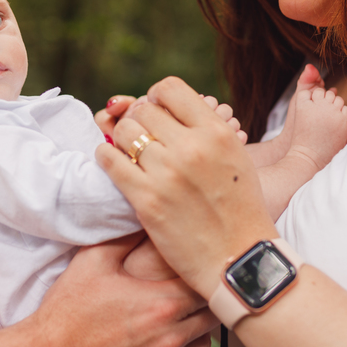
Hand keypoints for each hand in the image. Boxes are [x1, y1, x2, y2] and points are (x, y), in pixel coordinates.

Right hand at [28, 234, 215, 346]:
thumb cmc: (68, 308)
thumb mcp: (94, 260)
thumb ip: (128, 237)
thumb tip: (150, 219)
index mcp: (162, 305)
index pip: (207, 290)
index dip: (201, 281)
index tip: (191, 276)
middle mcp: (169, 341)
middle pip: (210, 321)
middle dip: (200, 307)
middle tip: (183, 297)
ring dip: (190, 335)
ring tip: (168, 323)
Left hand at [97, 77, 277, 294]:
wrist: (240, 259)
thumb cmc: (239, 207)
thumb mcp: (235, 155)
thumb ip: (205, 128)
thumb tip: (165, 105)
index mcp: (217, 132)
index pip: (170, 88)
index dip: (156, 97)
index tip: (155, 111)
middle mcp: (192, 148)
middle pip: (144, 110)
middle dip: (138, 118)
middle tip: (140, 134)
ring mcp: (168, 174)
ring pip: (125, 133)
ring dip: (121, 138)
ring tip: (127, 150)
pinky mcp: (147, 200)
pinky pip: (110, 161)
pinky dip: (106, 157)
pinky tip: (113, 162)